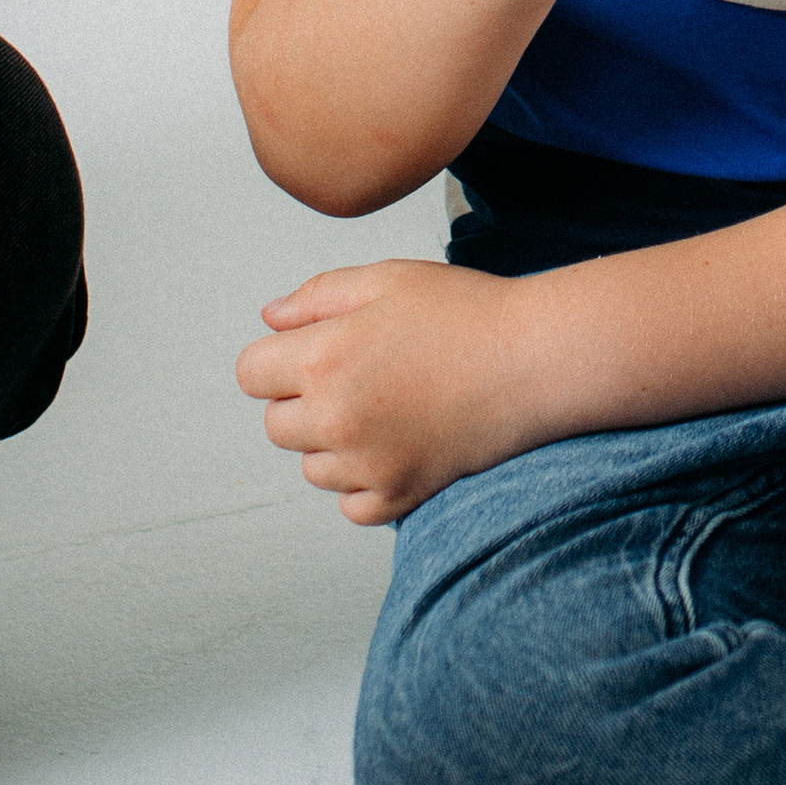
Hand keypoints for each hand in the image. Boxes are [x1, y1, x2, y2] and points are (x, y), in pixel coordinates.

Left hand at [237, 257, 534, 521]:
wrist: (535, 360)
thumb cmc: (465, 311)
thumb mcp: (386, 279)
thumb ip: (316, 296)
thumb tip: (269, 320)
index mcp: (323, 357)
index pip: (250, 374)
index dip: (277, 358)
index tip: (316, 351)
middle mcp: (334, 417)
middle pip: (276, 424)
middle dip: (303, 401)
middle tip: (362, 376)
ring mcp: (365, 464)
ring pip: (312, 467)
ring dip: (333, 444)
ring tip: (387, 409)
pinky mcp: (399, 496)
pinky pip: (351, 505)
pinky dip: (366, 484)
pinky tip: (399, 447)